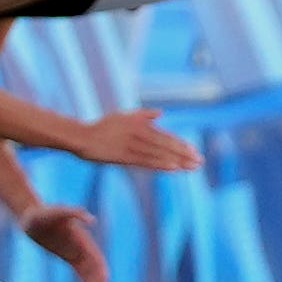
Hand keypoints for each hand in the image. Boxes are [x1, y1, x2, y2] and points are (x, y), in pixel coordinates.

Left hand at [18, 201, 110, 281]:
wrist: (31, 217)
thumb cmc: (42, 213)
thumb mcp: (55, 212)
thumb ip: (73, 213)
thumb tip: (91, 220)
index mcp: (79, 236)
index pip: (92, 254)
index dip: (99, 266)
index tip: (105, 279)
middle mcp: (80, 245)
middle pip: (92, 266)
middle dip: (99, 281)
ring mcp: (74, 251)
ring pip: (88, 271)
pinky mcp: (67, 256)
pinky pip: (80, 270)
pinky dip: (87, 280)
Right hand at [76, 106, 199, 175]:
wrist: (82, 137)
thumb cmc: (103, 127)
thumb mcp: (123, 116)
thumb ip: (143, 115)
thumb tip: (160, 113)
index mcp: (140, 124)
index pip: (165, 136)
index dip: (181, 145)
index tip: (195, 152)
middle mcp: (138, 133)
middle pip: (166, 145)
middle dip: (184, 154)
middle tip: (199, 162)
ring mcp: (131, 145)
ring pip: (159, 154)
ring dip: (177, 161)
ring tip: (191, 168)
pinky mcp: (124, 156)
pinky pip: (146, 161)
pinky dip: (161, 164)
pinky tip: (173, 168)